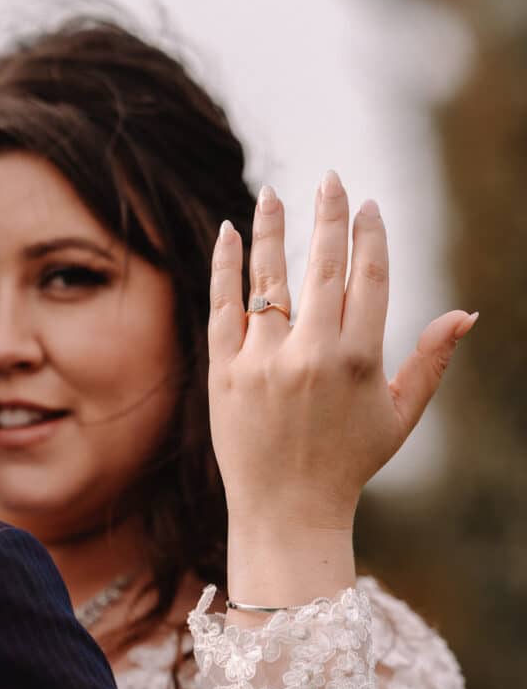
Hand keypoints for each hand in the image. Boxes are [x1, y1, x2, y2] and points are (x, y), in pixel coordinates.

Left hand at [209, 170, 476, 543]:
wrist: (286, 511)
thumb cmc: (348, 463)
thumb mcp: (399, 416)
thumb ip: (431, 361)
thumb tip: (467, 314)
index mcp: (360, 360)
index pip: (370, 277)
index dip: (370, 235)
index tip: (367, 204)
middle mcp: (312, 354)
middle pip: (323, 266)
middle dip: (329, 215)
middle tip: (330, 177)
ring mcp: (263, 361)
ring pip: (268, 278)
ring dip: (272, 229)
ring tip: (274, 192)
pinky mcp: (224, 373)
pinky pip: (222, 307)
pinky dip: (225, 266)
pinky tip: (230, 232)